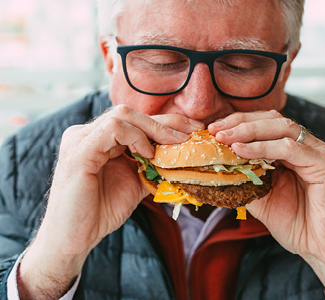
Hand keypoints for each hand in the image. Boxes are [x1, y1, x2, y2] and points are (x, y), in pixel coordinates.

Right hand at [18, 106, 202, 298]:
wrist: (76, 237)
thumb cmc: (101, 211)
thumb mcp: (135, 183)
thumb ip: (151, 166)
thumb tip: (181, 157)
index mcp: (100, 139)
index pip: (136, 120)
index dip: (167, 122)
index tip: (194, 129)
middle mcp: (88, 133)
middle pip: (132, 114)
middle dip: (166, 122)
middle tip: (192, 134)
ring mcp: (81, 139)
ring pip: (123, 116)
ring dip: (154, 128)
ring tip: (172, 145)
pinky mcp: (79, 150)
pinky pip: (112, 130)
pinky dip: (135, 137)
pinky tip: (148, 153)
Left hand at [208, 110, 324, 298]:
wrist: (324, 251)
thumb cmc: (297, 225)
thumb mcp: (261, 198)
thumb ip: (246, 177)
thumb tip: (218, 164)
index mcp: (294, 152)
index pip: (266, 124)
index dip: (239, 123)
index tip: (214, 129)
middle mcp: (308, 147)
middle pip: (273, 120)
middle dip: (241, 122)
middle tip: (216, 130)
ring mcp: (319, 152)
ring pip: (282, 128)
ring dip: (249, 131)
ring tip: (224, 138)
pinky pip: (290, 148)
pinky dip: (263, 147)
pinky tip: (242, 150)